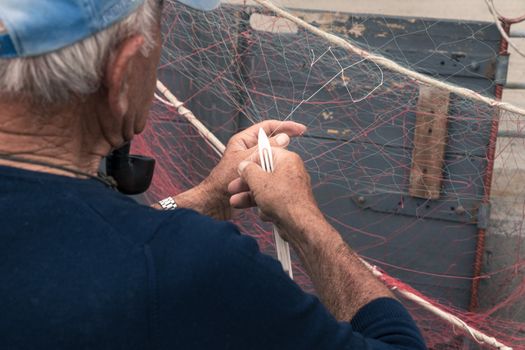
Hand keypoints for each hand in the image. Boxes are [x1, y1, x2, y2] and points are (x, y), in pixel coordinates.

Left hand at [175, 120, 305, 219]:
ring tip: (281, 175)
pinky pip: (266, 176)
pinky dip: (269, 180)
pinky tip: (274, 186)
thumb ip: (265, 148)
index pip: (267, 127)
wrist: (214, 203)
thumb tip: (283, 138)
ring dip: (274, 169)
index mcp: (243, 141)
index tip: (300, 129)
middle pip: (270, 146)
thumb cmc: (222, 181)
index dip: (284, 126)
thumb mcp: (247, 160)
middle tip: (292, 156)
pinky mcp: (253, 178)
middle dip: (280, 152)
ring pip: (270, 163)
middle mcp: (247, 152)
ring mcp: (251, 166)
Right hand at [228, 147, 322, 241]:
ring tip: (237, 201)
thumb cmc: (285, 200)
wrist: (299, 224)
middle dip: (247, 182)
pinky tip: (263, 212)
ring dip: (250, 196)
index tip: (241, 168)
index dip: (250, 161)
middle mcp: (291, 172)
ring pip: (266, 188)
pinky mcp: (289, 202)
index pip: (266, 152)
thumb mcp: (258, 181)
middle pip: (264, 172)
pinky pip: (272, 200)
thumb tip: (244, 166)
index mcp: (287, 160)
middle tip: (235, 186)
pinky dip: (265, 206)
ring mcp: (290, 188)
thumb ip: (248, 170)